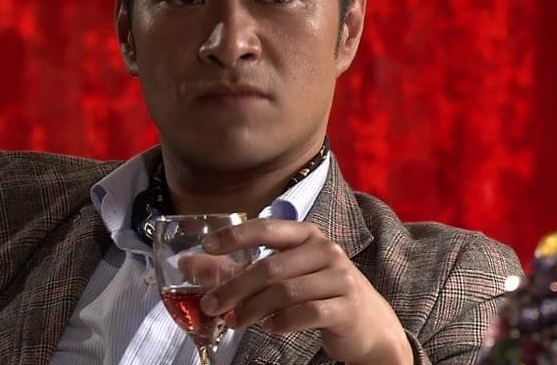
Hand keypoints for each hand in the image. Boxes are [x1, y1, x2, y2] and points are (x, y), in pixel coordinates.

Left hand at [198, 219, 412, 364]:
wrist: (369, 324)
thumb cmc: (318, 293)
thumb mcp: (281, 277)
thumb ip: (235, 270)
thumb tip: (188, 264)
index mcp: (307, 235)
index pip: (267, 228)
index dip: (236, 235)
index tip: (208, 246)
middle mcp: (325, 250)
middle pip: (271, 267)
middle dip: (236, 287)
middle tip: (211, 305)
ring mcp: (340, 277)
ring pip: (286, 291)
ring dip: (253, 309)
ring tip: (234, 322)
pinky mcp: (347, 306)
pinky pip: (307, 312)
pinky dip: (283, 322)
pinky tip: (270, 328)